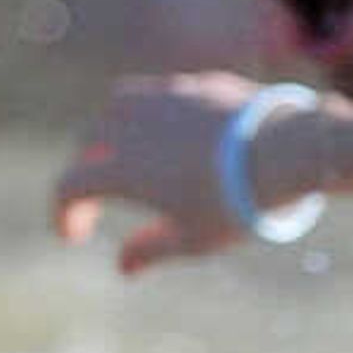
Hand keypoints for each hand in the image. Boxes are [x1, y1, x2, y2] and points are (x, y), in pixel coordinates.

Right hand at [51, 73, 265, 274]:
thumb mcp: (194, 238)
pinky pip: (160, 95)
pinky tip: (173, 133)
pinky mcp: (196, 85)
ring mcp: (162, 98)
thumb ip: (151, 250)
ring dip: (112, 130)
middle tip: (99, 193)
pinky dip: (153, 114)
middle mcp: (129, 126)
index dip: (65, 213)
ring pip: (117, 106)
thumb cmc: (238, 202)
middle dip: (87, 169)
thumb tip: (124, 266)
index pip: (70, 187)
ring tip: (128, 153)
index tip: (74, 235)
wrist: (286, 151)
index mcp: (119, 168)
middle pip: (89, 142)